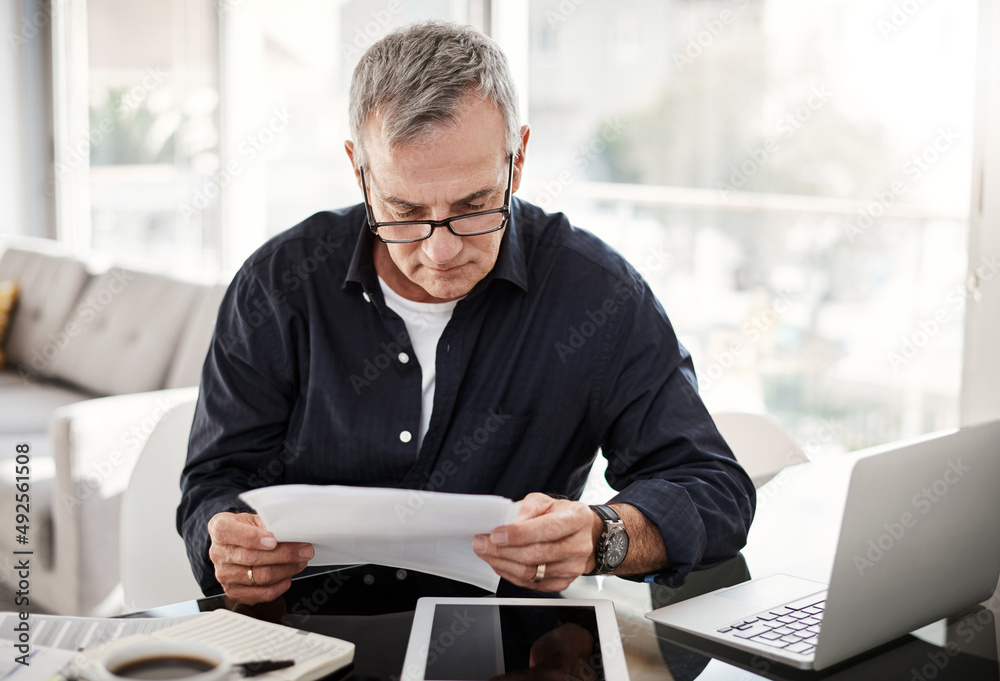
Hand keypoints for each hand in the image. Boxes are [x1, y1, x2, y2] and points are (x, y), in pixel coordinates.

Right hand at [207, 512, 313, 603]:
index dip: (255, 538)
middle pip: (252, 558)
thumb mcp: (254, 518)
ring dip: (286, 569)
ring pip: (261, 577)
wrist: (235, 543)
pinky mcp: (234, 592)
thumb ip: (268, 523)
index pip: (234, 534)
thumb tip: (291, 532)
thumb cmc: (247, 528)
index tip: (274, 540)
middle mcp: (219, 553)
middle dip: (284, 554)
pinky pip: (262, 594)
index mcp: (221, 529)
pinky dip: (280, 586)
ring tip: (300, 561)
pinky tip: (288, 576)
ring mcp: (225, 575)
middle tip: (304, 550)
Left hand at [472, 493, 598, 591]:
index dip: (520, 534)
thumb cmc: (561, 516)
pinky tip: (500, 563)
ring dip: (502, 563)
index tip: (495, 534)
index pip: (548, 529)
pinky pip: (531, 584)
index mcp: (576, 519)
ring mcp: (572, 568)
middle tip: (481, 543)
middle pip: (536, 554)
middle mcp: (578, 546)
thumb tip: (508, 522)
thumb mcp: (545, 501)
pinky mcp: (563, 583)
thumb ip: (526, 508)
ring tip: (485, 552)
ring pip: (532, 573)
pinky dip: (510, 574)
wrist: (583, 535)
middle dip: (503, 550)